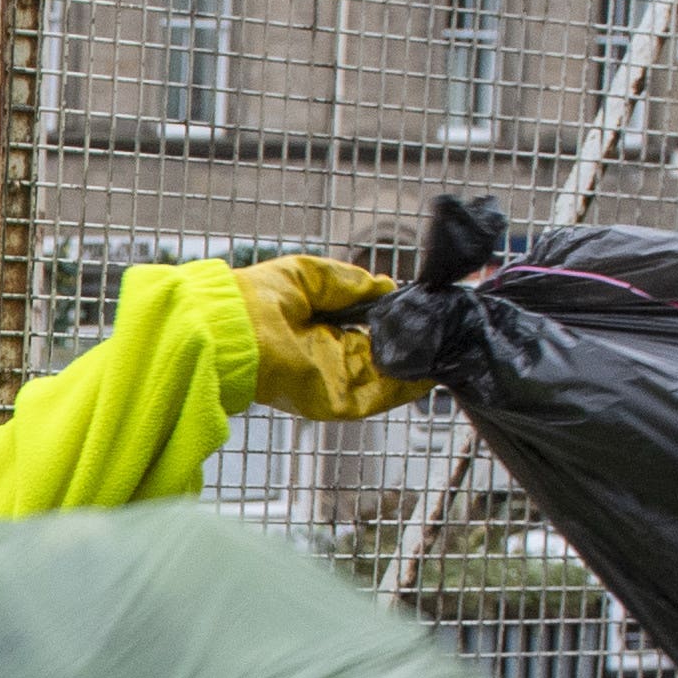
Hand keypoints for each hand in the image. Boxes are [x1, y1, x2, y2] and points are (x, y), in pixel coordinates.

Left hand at [235, 256, 432, 420]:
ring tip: (444, 350)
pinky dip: (405, 389)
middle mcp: (330, 356)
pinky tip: (429, 374)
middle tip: (442, 331)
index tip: (422, 312)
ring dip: (416, 367)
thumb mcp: (314, 276)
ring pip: (386, 379)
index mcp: (321, 327)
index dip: (394, 322)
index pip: (367, 329)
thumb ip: (352, 284)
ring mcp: (334, 381)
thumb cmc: (259, 299)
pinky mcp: (335, 401)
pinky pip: (377, 398)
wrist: (233, 331)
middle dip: (412, 345)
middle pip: (382, 356)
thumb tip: (388, 286)